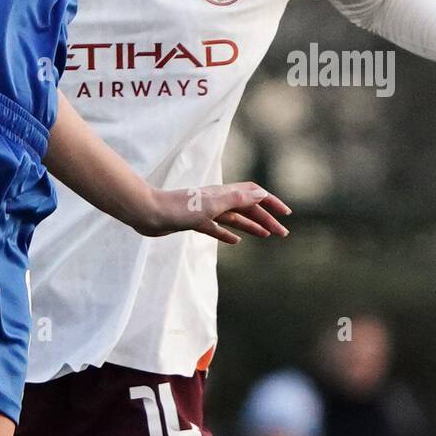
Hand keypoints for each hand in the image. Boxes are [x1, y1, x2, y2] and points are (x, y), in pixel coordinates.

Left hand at [139, 181, 290, 242]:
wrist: (149, 213)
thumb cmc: (179, 209)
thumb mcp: (212, 205)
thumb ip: (237, 199)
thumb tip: (261, 194)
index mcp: (223, 194)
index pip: (253, 194)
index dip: (271, 203)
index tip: (286, 215)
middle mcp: (216, 200)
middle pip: (247, 207)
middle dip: (266, 218)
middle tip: (283, 233)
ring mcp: (205, 211)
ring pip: (234, 218)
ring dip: (252, 225)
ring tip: (267, 235)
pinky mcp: (193, 222)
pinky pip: (217, 228)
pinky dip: (228, 234)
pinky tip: (235, 241)